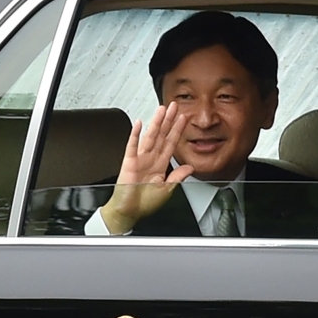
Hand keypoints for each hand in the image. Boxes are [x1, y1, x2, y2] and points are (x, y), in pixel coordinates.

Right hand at [100, 102, 192, 234]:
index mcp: (160, 165)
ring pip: (150, 136)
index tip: (183, 118)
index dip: (178, 130)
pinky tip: (139, 124)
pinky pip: (132, 146)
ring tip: (161, 110)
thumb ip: (177, 177)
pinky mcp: (129, 163)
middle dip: (168, 120)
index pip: (171, 143)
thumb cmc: (143, 203)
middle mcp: (150, 159)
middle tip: (174, 106)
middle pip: (161, 135)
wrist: (128, 212)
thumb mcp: (166, 191)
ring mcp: (140, 159)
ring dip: (156, 122)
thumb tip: (190, 167)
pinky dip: (135, 135)